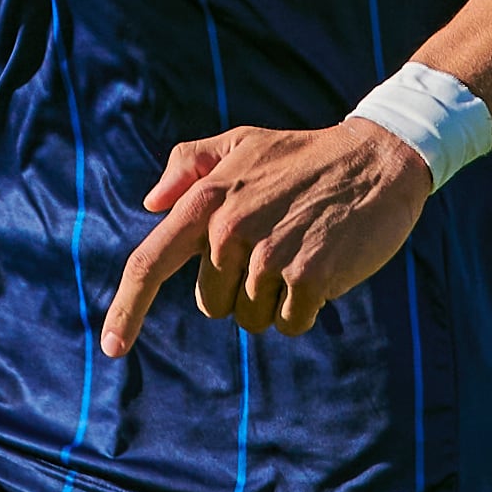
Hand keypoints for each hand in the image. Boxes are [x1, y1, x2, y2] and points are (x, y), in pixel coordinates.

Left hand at [101, 119, 431, 359]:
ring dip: (277, 299)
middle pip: (214, 303)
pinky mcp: (308, 276)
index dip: (127, 308)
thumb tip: (152, 205)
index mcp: (207, 199)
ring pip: (253, 318)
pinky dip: (306, 308)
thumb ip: (191, 165)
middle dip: (241, 289)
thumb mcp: (243, 143)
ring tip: (303, 252)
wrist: (379, 159)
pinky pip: (290, 323)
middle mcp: (230, 228)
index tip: (112, 347)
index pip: (150, 261)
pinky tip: (325, 268)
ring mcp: (269, 254)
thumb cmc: (305, 156)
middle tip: (278, 248)